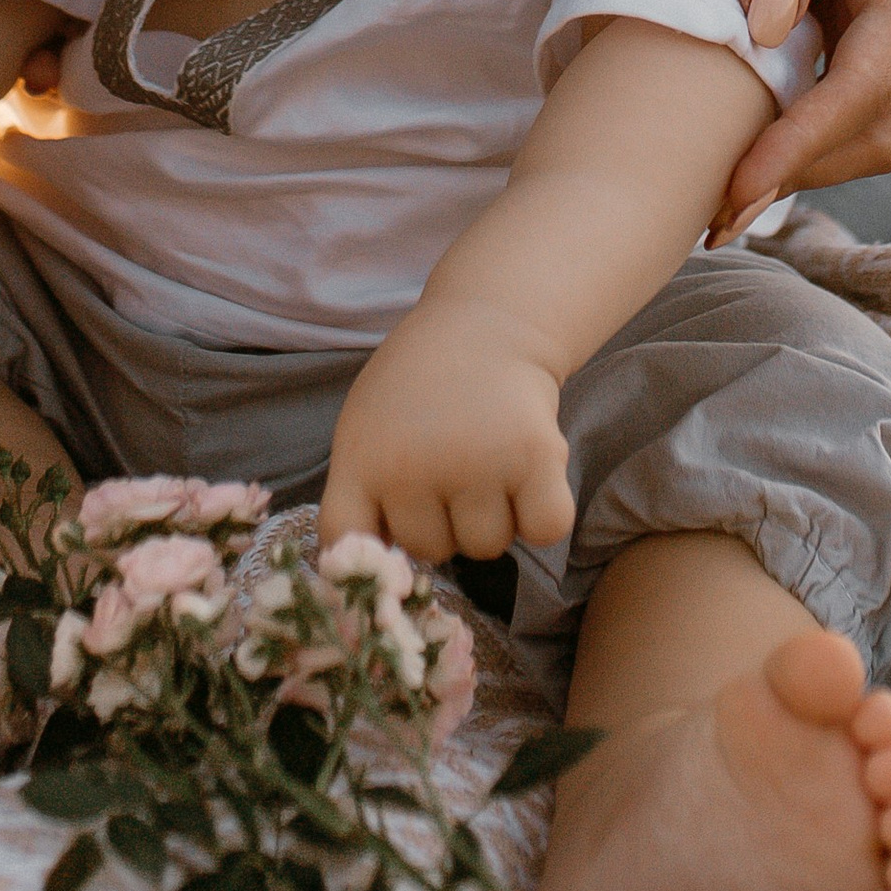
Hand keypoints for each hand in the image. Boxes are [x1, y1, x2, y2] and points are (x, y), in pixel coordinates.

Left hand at [318, 299, 575, 565]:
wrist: (487, 321)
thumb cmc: (422, 383)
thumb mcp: (367, 427)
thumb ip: (362, 492)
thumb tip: (372, 570)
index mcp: (362, 459)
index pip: (345, 542)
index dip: (366, 555)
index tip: (388, 542)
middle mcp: (413, 468)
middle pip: (430, 551)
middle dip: (445, 521)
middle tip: (453, 463)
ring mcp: (476, 464)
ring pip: (487, 547)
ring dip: (495, 516)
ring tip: (489, 459)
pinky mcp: (535, 456)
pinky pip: (545, 528)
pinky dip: (544, 511)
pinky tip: (530, 472)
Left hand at [713, 0, 890, 235]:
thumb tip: (761, 26)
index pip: (865, 87)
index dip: (800, 149)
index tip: (734, 194)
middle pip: (874, 122)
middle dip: (801, 174)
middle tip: (708, 213)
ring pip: (857, 104)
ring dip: (797, 151)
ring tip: (712, 182)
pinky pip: (830, 64)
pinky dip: (788, 104)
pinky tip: (728, 109)